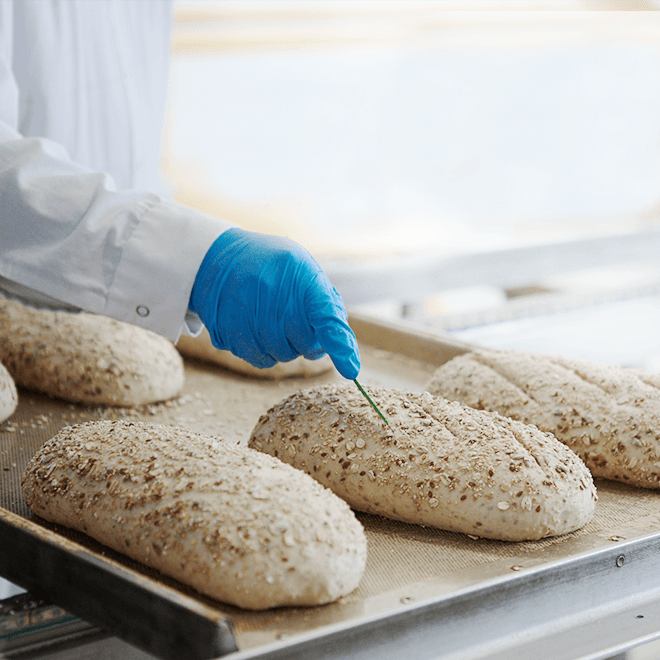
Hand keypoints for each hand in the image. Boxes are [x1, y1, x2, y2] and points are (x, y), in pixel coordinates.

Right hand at [189, 228, 359, 378]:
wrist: (218, 257)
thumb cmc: (273, 267)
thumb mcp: (303, 269)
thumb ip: (325, 305)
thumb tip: (345, 349)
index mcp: (299, 273)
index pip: (326, 315)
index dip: (340, 344)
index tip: (351, 369)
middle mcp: (273, 292)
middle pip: (306, 343)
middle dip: (310, 341)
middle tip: (300, 325)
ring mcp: (248, 312)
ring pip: (283, 355)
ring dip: (287, 347)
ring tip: (276, 322)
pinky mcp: (229, 330)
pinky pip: (261, 360)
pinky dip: (266, 352)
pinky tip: (260, 331)